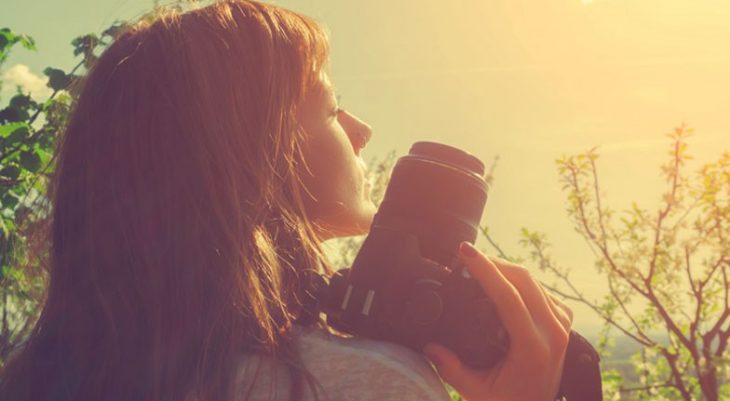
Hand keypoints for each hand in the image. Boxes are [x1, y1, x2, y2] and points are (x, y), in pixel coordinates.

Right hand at [423, 241, 571, 400]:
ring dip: (505, 269)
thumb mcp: (476, 392)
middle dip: (492, 262)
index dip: (485, 269)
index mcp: (533, 347)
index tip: (464, 252)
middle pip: (523, 279)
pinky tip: (500, 283)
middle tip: (465, 255)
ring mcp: (562, 326)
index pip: (508, 295)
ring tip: (477, 267)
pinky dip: (519, 282)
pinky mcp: (563, 323)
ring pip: (533, 281)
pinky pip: (541, 290)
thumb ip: (451, 368)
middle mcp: (553, 333)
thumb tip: (428, 346)